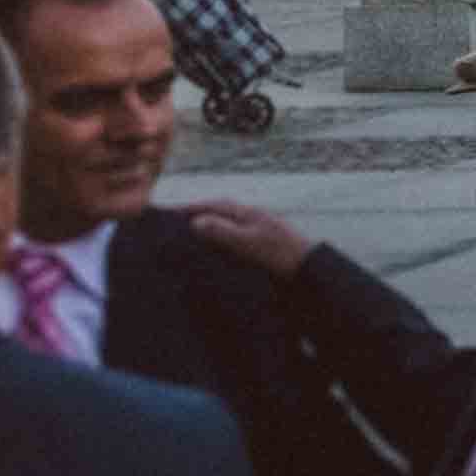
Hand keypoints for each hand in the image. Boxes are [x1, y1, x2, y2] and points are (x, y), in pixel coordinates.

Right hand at [179, 202, 317, 276]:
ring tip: (185, 237)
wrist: (309, 269)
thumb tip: (195, 221)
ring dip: (206, 228)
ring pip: (224, 225)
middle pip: (217, 212)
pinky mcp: (259, 244)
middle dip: (195, 215)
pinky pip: (232, 237)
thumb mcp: (249, 242)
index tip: (166, 213)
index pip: (211, 205)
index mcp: (246, 213)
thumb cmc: (280, 254)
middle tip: (171, 224)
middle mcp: (250, 218)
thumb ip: (223, 231)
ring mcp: (256, 230)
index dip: (188, 208)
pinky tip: (212, 251)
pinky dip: (218, 240)